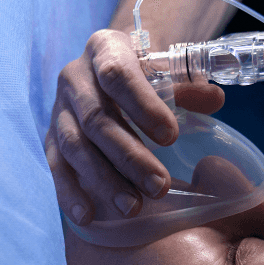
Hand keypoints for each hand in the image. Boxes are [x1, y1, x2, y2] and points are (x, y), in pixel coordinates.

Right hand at [46, 29, 224, 224]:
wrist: (106, 72)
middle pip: (97, 118)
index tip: (170, 137)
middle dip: (129, 156)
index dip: (142, 106)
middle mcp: (75, 77)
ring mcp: (59, 109)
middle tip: (159, 186)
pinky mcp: (50, 137)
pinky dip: (69, 192)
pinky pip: (55, 166)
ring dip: (103, 179)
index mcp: (104, 49)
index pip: (118, 75)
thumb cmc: (144, 74)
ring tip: (132, 207)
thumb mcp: (165, 72)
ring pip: (75, 146)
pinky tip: (88, 214)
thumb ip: (188, 87)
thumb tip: (213, 98)